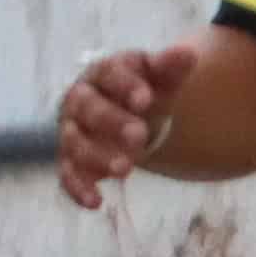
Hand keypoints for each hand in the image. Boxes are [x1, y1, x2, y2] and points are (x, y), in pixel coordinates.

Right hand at [55, 43, 201, 210]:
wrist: (131, 114)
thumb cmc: (146, 90)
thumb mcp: (162, 78)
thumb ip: (171, 67)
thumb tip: (187, 53)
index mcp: (103, 73)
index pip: (110, 75)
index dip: (126, 86)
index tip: (146, 99)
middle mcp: (80, 100)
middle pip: (89, 109)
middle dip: (112, 122)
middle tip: (140, 136)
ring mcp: (73, 131)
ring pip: (76, 144)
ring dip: (98, 157)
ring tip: (128, 169)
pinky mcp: (72, 160)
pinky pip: (68, 175)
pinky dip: (78, 189)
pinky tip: (95, 203)